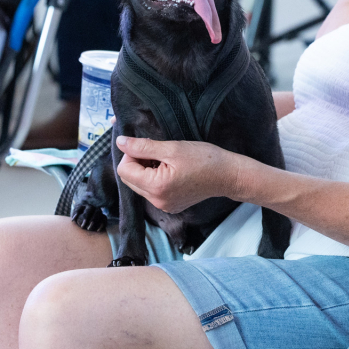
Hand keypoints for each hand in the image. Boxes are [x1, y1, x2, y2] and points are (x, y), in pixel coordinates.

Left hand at [115, 136, 239, 213]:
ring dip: (146, 170)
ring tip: (166, 161)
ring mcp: (163, 206)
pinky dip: (155, 179)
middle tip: (157, 152)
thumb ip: (143, 146)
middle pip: (129, 179)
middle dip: (138, 163)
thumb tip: (120, 142)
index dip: (132, 154)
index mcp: (156, 187)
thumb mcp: (173, 148)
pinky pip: (152, 191)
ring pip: (140, 185)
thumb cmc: (204, 159)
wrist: (228, 175)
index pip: (124, 170)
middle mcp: (157, 201)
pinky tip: (172, 171)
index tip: (148, 146)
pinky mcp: (170, 206)